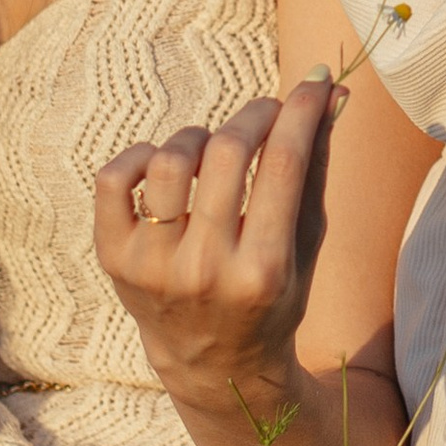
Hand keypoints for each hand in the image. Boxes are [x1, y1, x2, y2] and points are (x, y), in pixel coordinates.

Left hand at [94, 80, 338, 426]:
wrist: (212, 362)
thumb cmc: (271, 295)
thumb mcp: (306, 243)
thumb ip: (317, 166)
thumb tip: (331, 94)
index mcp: (263, 270)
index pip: (284, 162)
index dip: (301, 110)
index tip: (313, 83)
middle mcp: (205, 269)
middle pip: (226, 153)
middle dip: (254, 116)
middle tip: (267, 112)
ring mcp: (154, 266)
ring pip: (171, 159)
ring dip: (200, 137)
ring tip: (214, 150)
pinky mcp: (115, 259)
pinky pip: (115, 178)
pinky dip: (142, 156)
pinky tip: (165, 166)